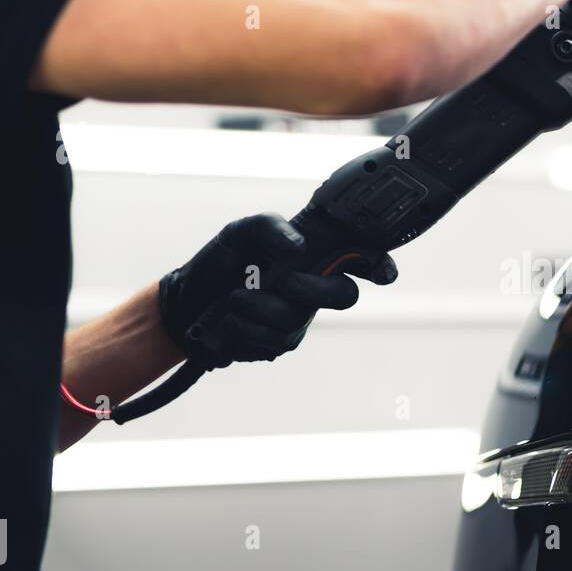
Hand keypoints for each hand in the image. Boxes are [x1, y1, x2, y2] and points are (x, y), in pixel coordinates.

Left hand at [158, 213, 396, 370]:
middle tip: (283, 281)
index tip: (383, 275)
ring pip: (298, 321)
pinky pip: (275, 342)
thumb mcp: (241, 231)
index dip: (380, 266)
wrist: (188, 301)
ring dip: (259, 309)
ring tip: (233, 300)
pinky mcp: (280, 343)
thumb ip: (271, 227)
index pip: (361, 258)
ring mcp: (301, 317)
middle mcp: (316, 286)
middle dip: (314, 290)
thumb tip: (299, 247)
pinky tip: (230, 321)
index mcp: (315, 254)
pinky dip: (246, 330)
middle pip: (345, 296)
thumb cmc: (223, 260)